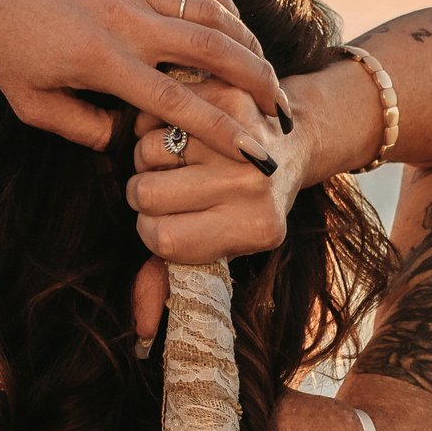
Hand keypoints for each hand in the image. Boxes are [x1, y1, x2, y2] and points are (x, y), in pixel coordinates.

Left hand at [0, 0, 290, 153]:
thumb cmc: (5, 50)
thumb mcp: (32, 104)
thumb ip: (83, 129)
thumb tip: (126, 143)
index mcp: (101, 62)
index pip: (175, 102)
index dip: (221, 129)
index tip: (253, 153)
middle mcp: (124, 22)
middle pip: (210, 52)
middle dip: (256, 83)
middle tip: (282, 113)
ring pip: (211, 13)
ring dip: (250, 44)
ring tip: (270, 75)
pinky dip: (224, 6)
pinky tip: (238, 29)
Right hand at [123, 99, 303, 347]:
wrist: (290, 144)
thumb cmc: (242, 204)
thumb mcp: (216, 247)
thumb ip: (171, 282)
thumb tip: (140, 334)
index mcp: (255, 231)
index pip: (161, 238)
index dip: (151, 228)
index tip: (167, 220)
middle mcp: (255, 186)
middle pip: (146, 193)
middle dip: (146, 191)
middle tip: (172, 186)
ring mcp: (245, 139)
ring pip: (147, 150)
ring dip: (149, 155)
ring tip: (179, 159)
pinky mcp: (233, 96)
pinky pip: (157, 113)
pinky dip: (155, 121)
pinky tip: (181, 130)